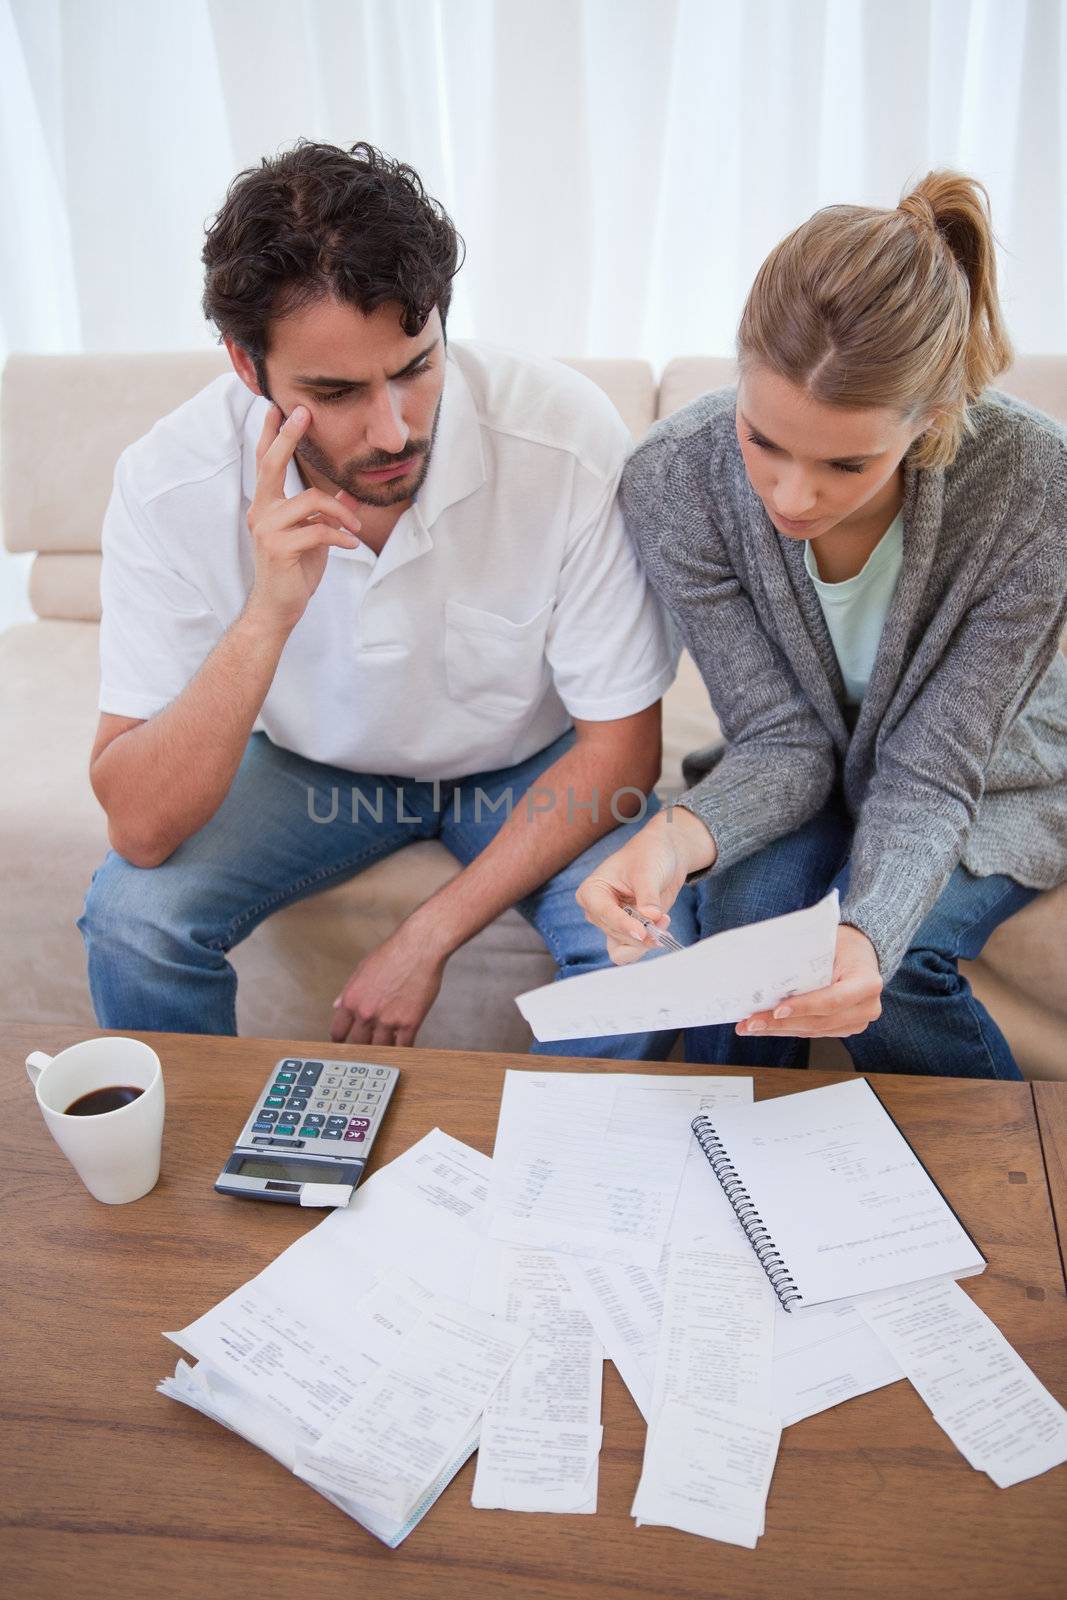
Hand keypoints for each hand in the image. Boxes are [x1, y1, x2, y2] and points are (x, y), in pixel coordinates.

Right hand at [244, 404, 362, 632]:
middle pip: (272, 464)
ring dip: (341, 513)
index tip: (277, 408)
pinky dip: (340, 536)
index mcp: (266, 505)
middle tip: (302, 413)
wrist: (278, 608)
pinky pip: (318, 530)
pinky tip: (350, 544)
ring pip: (311, 501)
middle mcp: (261, 511)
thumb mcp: (315, 536)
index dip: (272, 435)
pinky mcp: (279, 547)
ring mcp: (267, 528)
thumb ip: (329, 512)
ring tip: (355, 527)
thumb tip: (351, 493)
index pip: (266, 463)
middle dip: (287, 436)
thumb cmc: (294, 571)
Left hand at [329, 927, 445, 1046]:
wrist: (419, 948)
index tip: (346, 1042)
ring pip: (380, 1048)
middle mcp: (366, 1013)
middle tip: (367, 1048)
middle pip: (358, 1044)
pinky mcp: (409, 1023)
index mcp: (351, 1000)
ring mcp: (388, 1021)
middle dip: (362, 1047)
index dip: (342, 1039)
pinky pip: (404, 1046)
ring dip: (383, 1048)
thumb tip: (337, 1005)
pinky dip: (403, 1048)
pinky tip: (404, 1046)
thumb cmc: (392, 954)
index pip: (339, 1032)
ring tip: (386, 1047)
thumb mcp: (362, 969)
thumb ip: (348, 991)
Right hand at [576, 808, 715, 964]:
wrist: (664, 855)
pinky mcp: (627, 932)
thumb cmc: (649, 855)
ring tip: (664, 924)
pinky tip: (661, 932)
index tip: (642, 932)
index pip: (604, 913)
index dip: (623, 925)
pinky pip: (630, 951)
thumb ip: (648, 896)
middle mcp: (597, 911)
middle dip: (641, 932)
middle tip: (664, 919)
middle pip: (615, 933)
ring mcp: (612, 923)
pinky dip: (646, 947)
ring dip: (645, 942)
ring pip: (622, 947)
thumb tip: (651, 917)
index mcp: (591, 891)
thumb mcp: (648, 871)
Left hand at [737, 924, 882, 1039]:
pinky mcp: (843, 1028)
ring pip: (812, 1031)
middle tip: (752, 1022)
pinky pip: (812, 1032)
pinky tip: (765, 1027)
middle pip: (819, 1022)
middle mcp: (866, 1007)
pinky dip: (787, 1029)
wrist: (861, 953)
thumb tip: (766, 969)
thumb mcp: (829, 942)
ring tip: (750, 1026)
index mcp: (867, 983)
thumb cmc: (844, 945)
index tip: (776, 1010)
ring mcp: (856, 1022)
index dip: (804, 1007)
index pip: (832, 1000)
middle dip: (781, 1023)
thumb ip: (806, 957)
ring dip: (778, 1030)